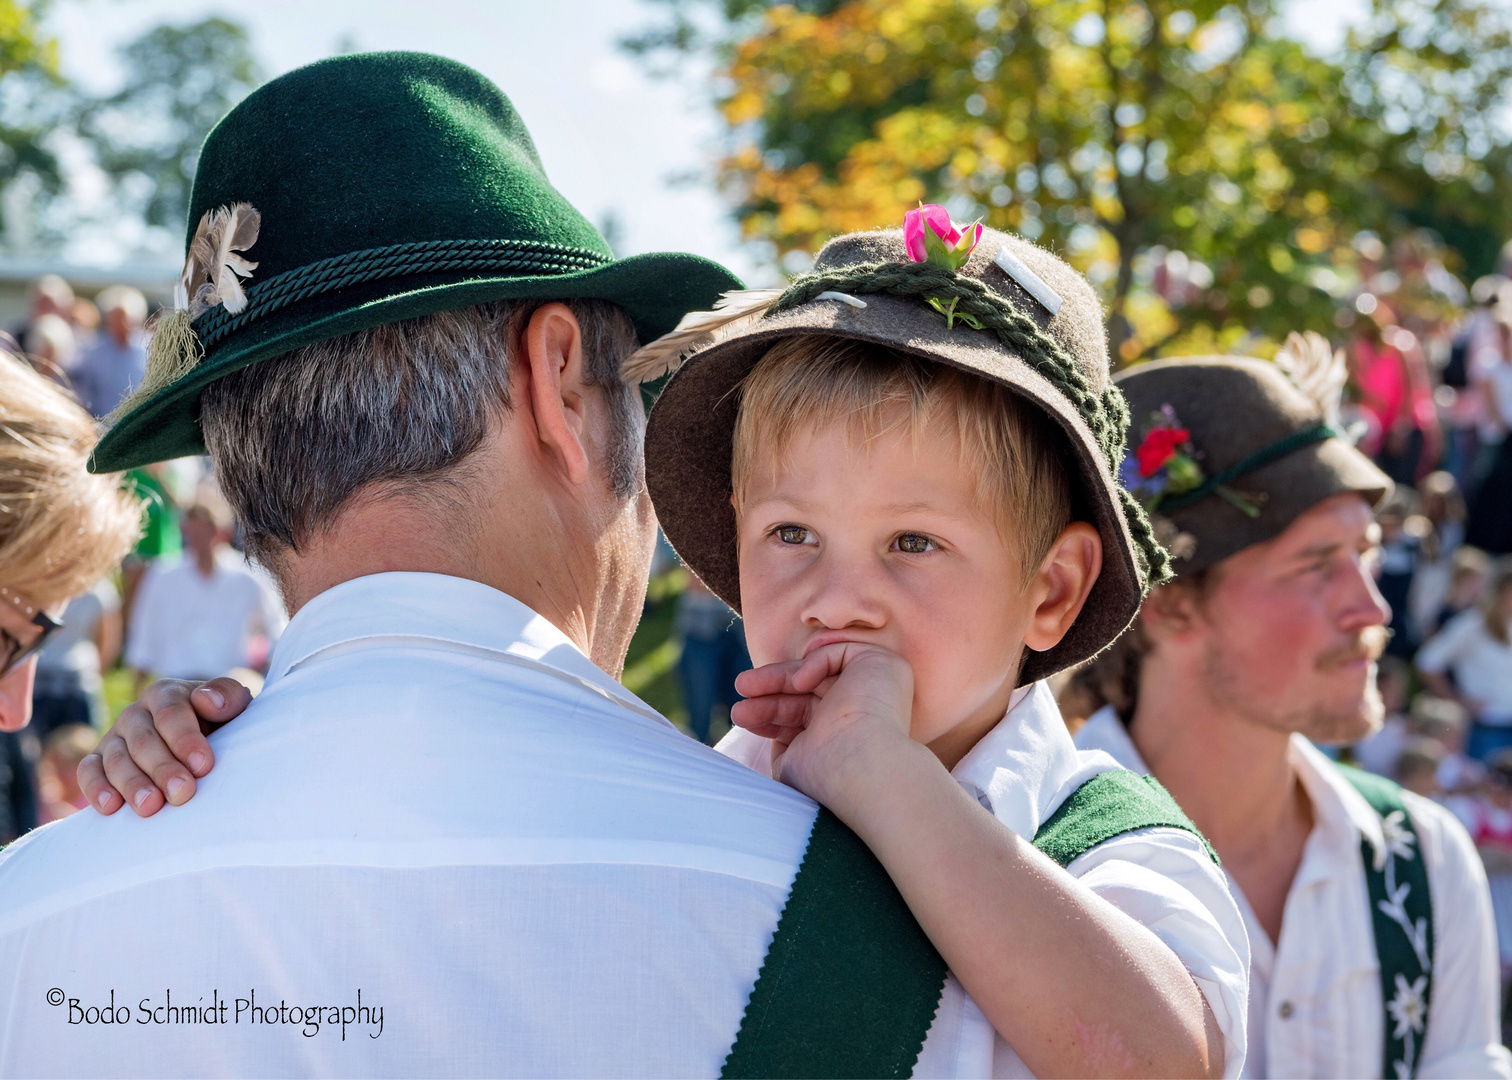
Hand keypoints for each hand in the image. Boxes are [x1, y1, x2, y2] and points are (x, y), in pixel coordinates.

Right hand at [79, 677, 251, 816]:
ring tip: (151, 807)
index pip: (170, 713)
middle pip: (143, 740)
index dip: (185, 739)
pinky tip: (110, 807)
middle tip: (182, 793)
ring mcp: (114, 738)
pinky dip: (96, 788)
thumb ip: (228, 697)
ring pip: (116, 759)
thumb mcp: (235, 708)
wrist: (207, 743)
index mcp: (166, 694)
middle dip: (163, 768)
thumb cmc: (224, 725)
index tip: (204, 765)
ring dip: (133, 784)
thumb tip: (205, 700)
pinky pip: (89, 771)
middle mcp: (136, 713)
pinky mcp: (98, 761)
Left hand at [730, 642, 920, 816]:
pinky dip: (815, 663)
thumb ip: (786, 750)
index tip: (743, 719)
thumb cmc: (827, 775)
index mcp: (848, 738)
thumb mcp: (794, 764)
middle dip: (770, 696)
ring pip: (819, 673)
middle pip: (809, 695)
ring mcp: (875, 689)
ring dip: (777, 677)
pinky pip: (839, 653)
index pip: (807, 718)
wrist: (861, 767)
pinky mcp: (884, 666)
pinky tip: (801, 684)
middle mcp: (865, 713)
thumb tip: (775, 740)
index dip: (773, 716)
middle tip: (738, 705)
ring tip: (743, 686)